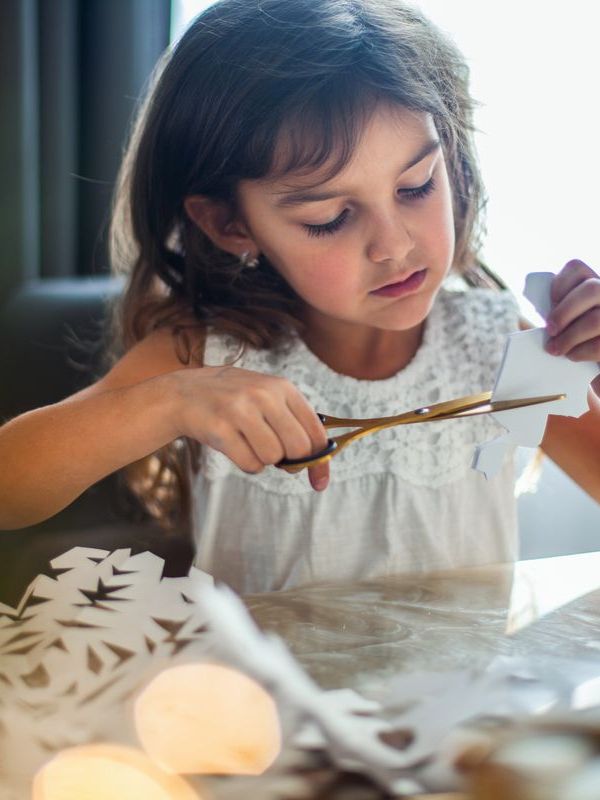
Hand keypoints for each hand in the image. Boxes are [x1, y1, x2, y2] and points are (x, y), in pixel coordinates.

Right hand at [169, 365, 330, 489]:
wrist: (183, 394)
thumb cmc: (234, 400)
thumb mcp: (267, 395)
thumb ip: (294, 421)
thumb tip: (319, 465)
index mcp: (282, 387)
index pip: (315, 431)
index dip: (321, 461)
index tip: (319, 480)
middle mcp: (264, 395)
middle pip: (298, 448)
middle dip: (292, 462)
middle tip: (278, 457)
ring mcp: (240, 410)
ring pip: (273, 458)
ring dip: (264, 460)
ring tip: (250, 443)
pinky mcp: (220, 429)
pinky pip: (250, 465)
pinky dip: (248, 464)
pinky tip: (236, 447)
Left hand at [545, 259, 599, 361]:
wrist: (594, 361)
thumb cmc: (571, 336)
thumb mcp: (561, 320)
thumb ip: (551, 314)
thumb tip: (525, 320)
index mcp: (592, 281)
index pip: (576, 267)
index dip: (560, 283)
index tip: (549, 301)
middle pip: (592, 290)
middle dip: (565, 312)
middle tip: (550, 330)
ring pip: (596, 320)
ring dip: (569, 337)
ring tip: (555, 349)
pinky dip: (581, 352)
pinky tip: (572, 355)